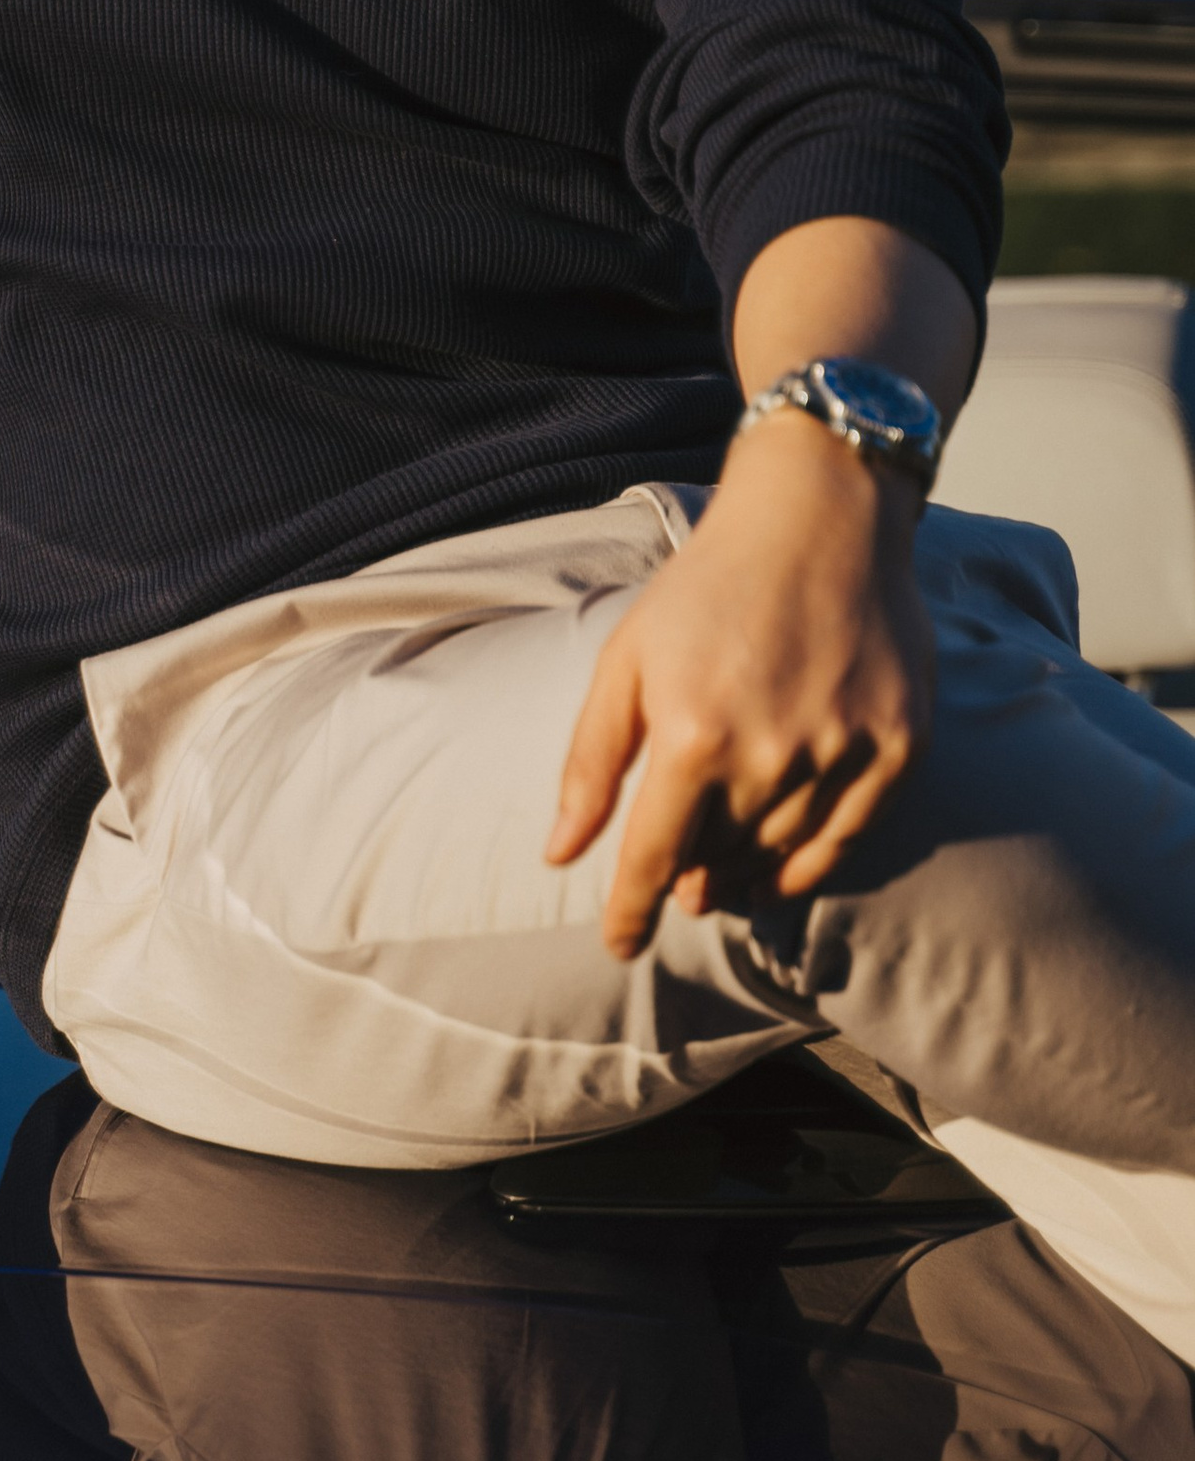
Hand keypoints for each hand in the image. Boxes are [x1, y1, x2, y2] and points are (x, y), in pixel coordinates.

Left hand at [546, 410, 933, 960]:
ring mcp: (844, 750)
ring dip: (747, 874)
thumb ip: (591, 761)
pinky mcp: (900, 743)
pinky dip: (812, 864)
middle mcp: (772, 752)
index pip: (655, 857)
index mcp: (692, 733)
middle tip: (681, 887)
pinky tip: (785, 869)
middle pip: (720, 858)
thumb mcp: (626, 658)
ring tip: (726, 875)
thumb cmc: (707, 586)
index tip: (618, 944)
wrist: (821, 516)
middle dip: (692, 881)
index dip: (632, 911)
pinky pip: (851, 835)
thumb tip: (561, 855)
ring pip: (783, 853)